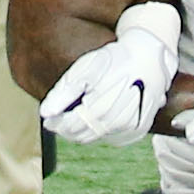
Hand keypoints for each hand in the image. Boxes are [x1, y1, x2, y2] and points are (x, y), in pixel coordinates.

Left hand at [37, 1, 181, 146]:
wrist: (148, 57)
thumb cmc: (113, 60)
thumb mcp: (84, 70)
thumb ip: (62, 93)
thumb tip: (44, 114)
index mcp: (101, 107)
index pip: (71, 126)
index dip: (57, 124)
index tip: (48, 120)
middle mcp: (118, 122)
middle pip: (83, 135)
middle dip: (68, 129)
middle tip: (60, 118)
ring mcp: (130, 128)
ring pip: (97, 136)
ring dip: (83, 129)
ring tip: (79, 112)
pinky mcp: (138, 129)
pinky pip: (112, 136)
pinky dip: (100, 128)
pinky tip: (98, 114)